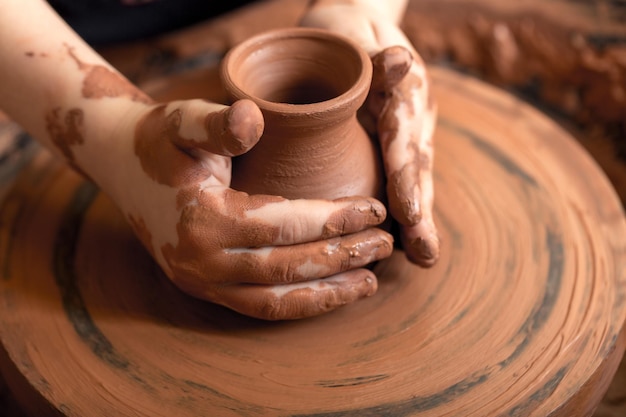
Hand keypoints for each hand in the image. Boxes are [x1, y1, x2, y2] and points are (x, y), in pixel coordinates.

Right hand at [112, 98, 392, 319]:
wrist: (123, 167)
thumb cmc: (161, 140)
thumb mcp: (182, 120)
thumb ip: (217, 123)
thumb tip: (253, 119)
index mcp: (202, 219)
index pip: (285, 224)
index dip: (334, 218)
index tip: (375, 209)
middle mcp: (201, 262)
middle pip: (288, 267)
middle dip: (343, 256)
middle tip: (386, 243)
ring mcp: (201, 283)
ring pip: (277, 300)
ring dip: (329, 293)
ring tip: (371, 281)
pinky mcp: (205, 290)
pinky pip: (260, 308)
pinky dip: (301, 305)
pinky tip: (332, 294)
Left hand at [301, 1, 439, 266]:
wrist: (353, 26)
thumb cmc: (343, 35)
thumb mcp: (354, 37)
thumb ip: (376, 56)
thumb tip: (400, 60)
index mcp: (403, 88)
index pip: (404, 134)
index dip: (405, 173)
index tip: (408, 210)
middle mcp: (413, 113)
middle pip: (418, 164)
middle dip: (419, 208)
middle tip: (423, 250)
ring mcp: (410, 130)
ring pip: (417, 177)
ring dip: (420, 217)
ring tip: (423, 256)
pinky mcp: (400, 144)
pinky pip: (405, 178)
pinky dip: (408, 210)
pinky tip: (408, 246)